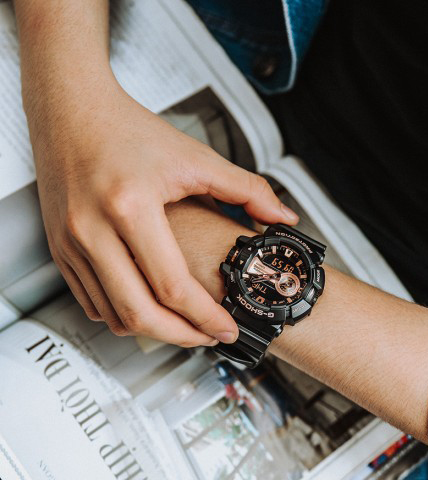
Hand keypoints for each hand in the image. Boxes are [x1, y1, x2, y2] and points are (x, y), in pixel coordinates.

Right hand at [29, 79, 297, 346]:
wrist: (72, 111)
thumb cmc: (130, 131)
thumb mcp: (195, 157)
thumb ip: (247, 189)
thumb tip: (284, 217)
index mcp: (130, 205)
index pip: (173, 285)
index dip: (206, 316)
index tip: (227, 328)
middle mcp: (93, 229)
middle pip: (141, 313)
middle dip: (183, 336)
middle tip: (210, 337)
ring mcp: (71, 243)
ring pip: (114, 316)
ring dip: (155, 331)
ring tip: (186, 326)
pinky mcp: (60, 250)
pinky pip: (91, 303)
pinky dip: (124, 316)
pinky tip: (150, 309)